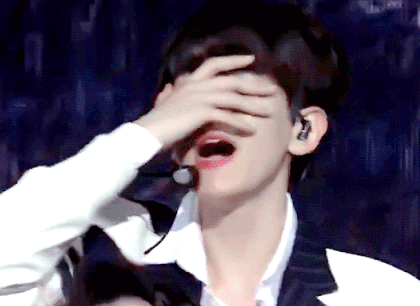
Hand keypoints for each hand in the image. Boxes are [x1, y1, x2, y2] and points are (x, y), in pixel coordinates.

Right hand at [134, 55, 277, 146]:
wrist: (148, 132)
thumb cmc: (157, 122)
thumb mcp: (165, 103)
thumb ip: (170, 95)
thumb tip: (168, 89)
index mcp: (189, 81)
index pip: (214, 64)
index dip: (233, 60)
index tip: (250, 60)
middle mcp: (197, 86)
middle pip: (232, 82)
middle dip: (254, 86)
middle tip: (272, 90)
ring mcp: (200, 98)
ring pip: (233, 99)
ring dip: (253, 105)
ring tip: (269, 111)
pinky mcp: (201, 113)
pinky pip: (226, 116)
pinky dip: (240, 123)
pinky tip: (252, 129)